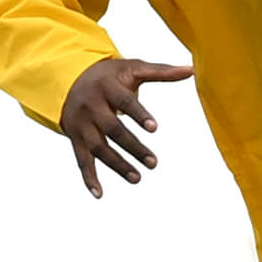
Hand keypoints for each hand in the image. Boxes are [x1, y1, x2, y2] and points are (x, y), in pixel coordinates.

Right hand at [58, 56, 195, 194]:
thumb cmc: (110, 75)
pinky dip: (88, 178)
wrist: (69, 78)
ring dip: (117, 165)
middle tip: (154, 163)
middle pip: (112, 129)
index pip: (124, 102)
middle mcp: (92, 106)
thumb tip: (192, 70)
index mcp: (108, 87)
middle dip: (133, 147)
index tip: (155, 128)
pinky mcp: (76, 138)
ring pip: (98, 148)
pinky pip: (81, 160)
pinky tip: (100, 194)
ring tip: (137, 178)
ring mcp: (82, 124)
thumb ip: (161, 72)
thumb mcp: (133, 68)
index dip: (139, 114)